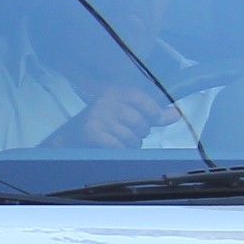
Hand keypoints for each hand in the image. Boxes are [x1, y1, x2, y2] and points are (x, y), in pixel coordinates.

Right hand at [51, 82, 166, 148]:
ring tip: (117, 142)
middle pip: (140, 122)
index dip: (154, 113)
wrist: (68, 139)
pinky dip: (119, 151)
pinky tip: (112, 148)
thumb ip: (151, 114)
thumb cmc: (99, 126)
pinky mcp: (91, 131)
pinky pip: (119, 146)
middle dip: (139, 134)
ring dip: (129, 145)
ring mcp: (98, 116)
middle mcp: (106, 101)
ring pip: (131, 138)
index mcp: (115, 93)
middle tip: (127, 134)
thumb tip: (175, 114)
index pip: (142, 99)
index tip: (158, 119)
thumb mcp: (124, 114)